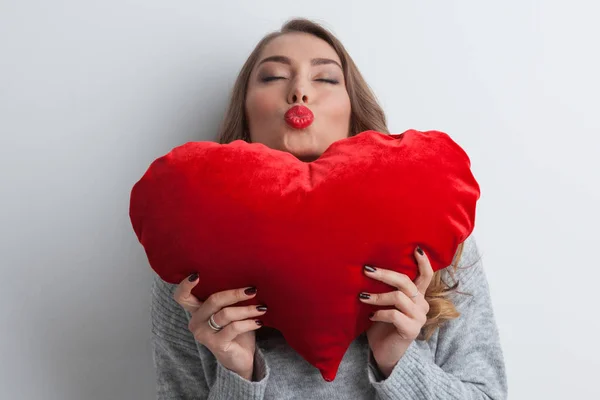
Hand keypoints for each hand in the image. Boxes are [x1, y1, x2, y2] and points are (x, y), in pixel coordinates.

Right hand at [173, 274, 266, 379]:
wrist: (240, 358)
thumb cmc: (235, 330)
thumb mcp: (230, 311)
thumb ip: (229, 299)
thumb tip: (247, 280)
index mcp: (197, 311)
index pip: (182, 297)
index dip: (185, 285)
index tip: (197, 274)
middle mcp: (196, 322)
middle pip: (212, 300)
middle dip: (234, 294)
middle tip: (252, 290)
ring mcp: (204, 334)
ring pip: (225, 314)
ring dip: (246, 309)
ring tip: (261, 308)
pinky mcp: (216, 344)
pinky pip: (234, 327)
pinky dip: (249, 322)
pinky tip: (259, 321)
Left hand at [360, 246, 433, 376]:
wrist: (384, 354)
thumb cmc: (382, 325)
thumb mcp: (385, 303)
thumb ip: (386, 288)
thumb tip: (368, 267)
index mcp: (417, 296)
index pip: (426, 276)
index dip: (423, 262)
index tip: (415, 248)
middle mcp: (422, 305)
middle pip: (406, 282)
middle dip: (385, 274)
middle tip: (366, 270)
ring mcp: (418, 318)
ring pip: (398, 297)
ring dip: (377, 296)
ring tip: (362, 296)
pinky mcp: (411, 330)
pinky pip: (394, 315)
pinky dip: (379, 313)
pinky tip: (370, 316)